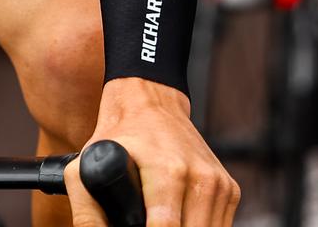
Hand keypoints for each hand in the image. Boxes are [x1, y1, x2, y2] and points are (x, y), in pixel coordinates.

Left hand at [66, 79, 236, 226]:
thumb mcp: (88, 165)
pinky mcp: (229, 188)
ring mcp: (218, 183)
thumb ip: (88, 210)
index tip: (133, 226)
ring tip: (161, 220)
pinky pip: (220, 226)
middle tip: (143, 222)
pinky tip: (180, 219)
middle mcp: (200, 176)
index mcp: (168, 171)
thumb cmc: (119, 135)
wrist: (153, 101)